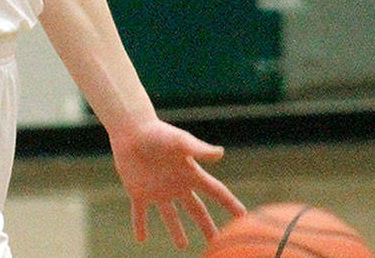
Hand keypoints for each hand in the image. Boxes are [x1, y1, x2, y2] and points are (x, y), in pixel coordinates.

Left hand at [110, 117, 245, 248]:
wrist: (131, 129)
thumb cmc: (157, 133)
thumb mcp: (180, 142)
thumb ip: (199, 149)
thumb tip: (220, 153)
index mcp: (190, 174)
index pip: (216, 192)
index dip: (231, 204)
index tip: (244, 217)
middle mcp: (176, 184)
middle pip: (197, 210)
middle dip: (207, 226)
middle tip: (216, 241)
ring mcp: (157, 189)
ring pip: (170, 216)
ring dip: (176, 231)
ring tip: (181, 246)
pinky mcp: (138, 191)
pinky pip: (140, 212)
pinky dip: (140, 224)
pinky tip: (141, 238)